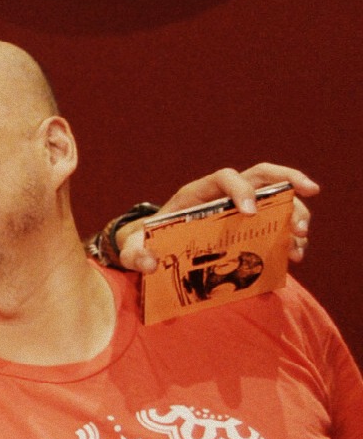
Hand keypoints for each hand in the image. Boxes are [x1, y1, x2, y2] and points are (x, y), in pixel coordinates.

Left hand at [119, 163, 318, 271]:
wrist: (154, 249)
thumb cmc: (146, 244)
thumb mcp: (134, 248)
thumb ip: (135, 255)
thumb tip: (149, 263)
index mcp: (197, 193)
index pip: (225, 177)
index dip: (240, 189)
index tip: (250, 211)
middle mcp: (222, 194)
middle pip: (262, 175)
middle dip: (289, 183)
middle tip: (304, 208)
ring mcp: (240, 207)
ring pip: (277, 196)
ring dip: (295, 212)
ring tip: (300, 238)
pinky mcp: (250, 225)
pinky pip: (277, 221)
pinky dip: (289, 234)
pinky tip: (295, 252)